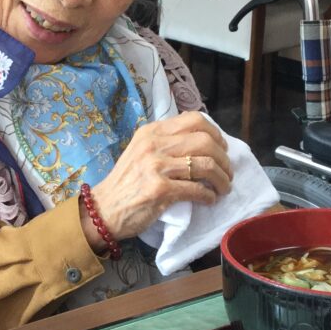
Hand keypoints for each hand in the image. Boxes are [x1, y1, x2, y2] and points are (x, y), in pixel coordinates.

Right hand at [83, 112, 232, 244]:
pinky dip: (209, 196)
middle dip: (223, 159)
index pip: (194, 119)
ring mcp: (155, 166)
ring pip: (205, 165)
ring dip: (222, 179)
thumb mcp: (141, 152)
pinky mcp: (159, 190)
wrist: (103, 209)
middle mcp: (153, 144)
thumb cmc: (126, 183)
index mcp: (151, 131)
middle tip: (227, 173)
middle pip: (205, 141)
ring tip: (223, 188)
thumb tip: (203, 143)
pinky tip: (209, 200)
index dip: (215, 134)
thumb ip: (165, 143)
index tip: (221, 148)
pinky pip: (197, 189)